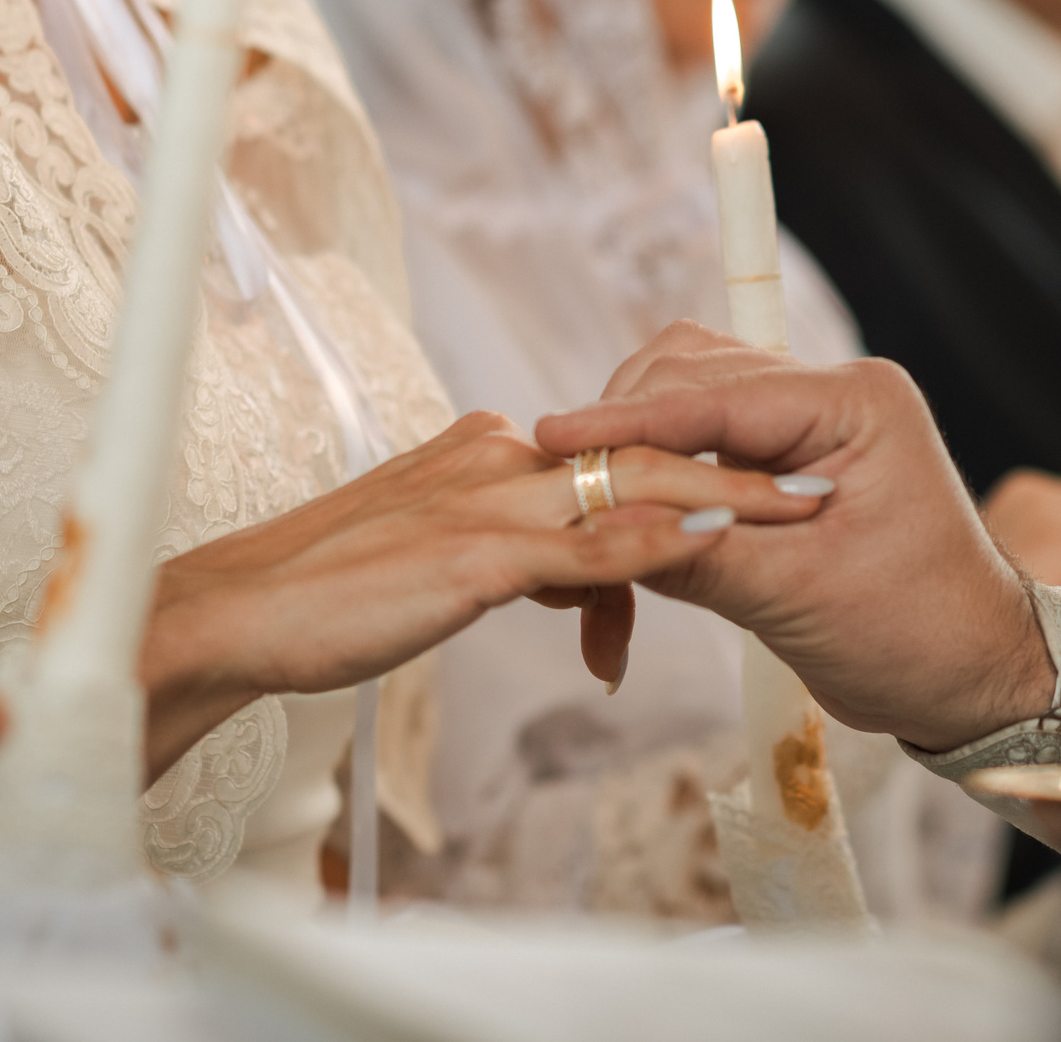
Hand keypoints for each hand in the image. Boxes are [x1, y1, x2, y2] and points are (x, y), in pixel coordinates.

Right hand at [139, 411, 825, 774]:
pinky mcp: (470, 553)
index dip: (712, 454)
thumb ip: (522, 553)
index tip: (788, 477)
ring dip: (730, 500)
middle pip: (648, 449)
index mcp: (496, 452)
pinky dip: (656, 542)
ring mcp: (486, 497)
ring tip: (812, 514)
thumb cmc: (327, 599)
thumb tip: (586, 562)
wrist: (231, 620)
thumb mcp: (448, 569)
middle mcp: (500, 456)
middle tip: (829, 492)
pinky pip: (581, 543)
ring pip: (633, 484)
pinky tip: (714, 548)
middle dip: (744, 468)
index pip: (625, 441)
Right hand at [537, 325, 1056, 754]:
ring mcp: (809, 423)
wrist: (973, 677)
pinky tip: (631, 525)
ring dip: (638, 452)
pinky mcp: (786, 461)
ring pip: (688, 405)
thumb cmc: (918, 635)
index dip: (626, 419)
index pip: (714, 396)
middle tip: (565, 491)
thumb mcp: (801, 599)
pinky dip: (662, 481)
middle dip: (625, 434)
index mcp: (855, 402)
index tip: (554, 436)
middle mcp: (831, 394)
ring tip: (595, 512)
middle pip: (690, 380)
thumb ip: (701, 554)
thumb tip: (604, 529)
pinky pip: (702, 447)